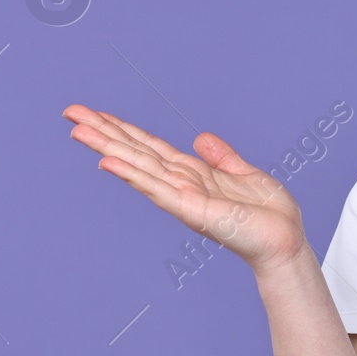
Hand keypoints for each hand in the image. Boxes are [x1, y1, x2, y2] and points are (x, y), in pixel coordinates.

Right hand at [63, 104, 307, 275]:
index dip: (122, 129)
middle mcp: (181, 185)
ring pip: (138, 167)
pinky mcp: (192, 211)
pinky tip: (108, 162)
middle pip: (135, 153)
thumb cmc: (269, 215)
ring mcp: (183, 198)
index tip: (94, 113)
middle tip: (70, 113)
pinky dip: (132, 175)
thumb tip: (200, 138)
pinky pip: (157, 189)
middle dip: (103, 132)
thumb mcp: (245, 175)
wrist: (286, 243)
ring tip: (77, 131)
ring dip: (107, 149)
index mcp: (192, 174)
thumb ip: (222, 157)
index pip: (149, 147)